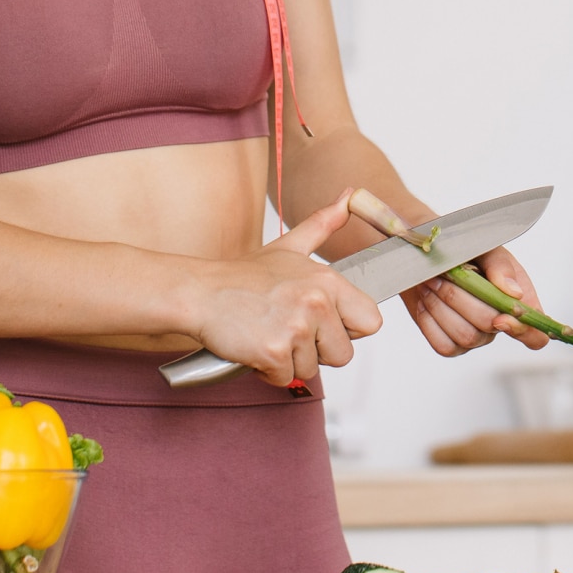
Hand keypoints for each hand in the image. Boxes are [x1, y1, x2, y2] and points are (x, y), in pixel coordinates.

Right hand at [194, 192, 383, 385]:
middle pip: (343, 354)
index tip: (324, 322)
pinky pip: (285, 378)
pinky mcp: (274, 352)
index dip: (348, 328)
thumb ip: (324, 223)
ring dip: (289, 360)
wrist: (201, 292)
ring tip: (270, 333)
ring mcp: (295, 328)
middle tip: (289, 329)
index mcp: (328, 280)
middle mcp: (317, 303)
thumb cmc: (245, 276)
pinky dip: (268, 371)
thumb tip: (352, 194)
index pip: (371, 321)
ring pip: (312, 369)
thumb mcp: (290, 246)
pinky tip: (256, 345)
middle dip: (316, 350)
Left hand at [400, 246, 549, 357]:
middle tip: (445, 275)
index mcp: (519, 302)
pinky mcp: (451, 346)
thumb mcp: (487, 248)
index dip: (523, 332)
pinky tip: (427, 301)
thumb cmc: (466, 250)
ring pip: (465, 337)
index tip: (501, 317)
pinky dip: (431, 322)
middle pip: (490, 327)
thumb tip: (515, 293)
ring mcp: (476, 338)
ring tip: (432, 282)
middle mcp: (499, 325)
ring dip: (443, 307)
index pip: (536, 335)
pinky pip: (444, 345)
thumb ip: (501, 267)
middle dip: (463, 299)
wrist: (430, 255)